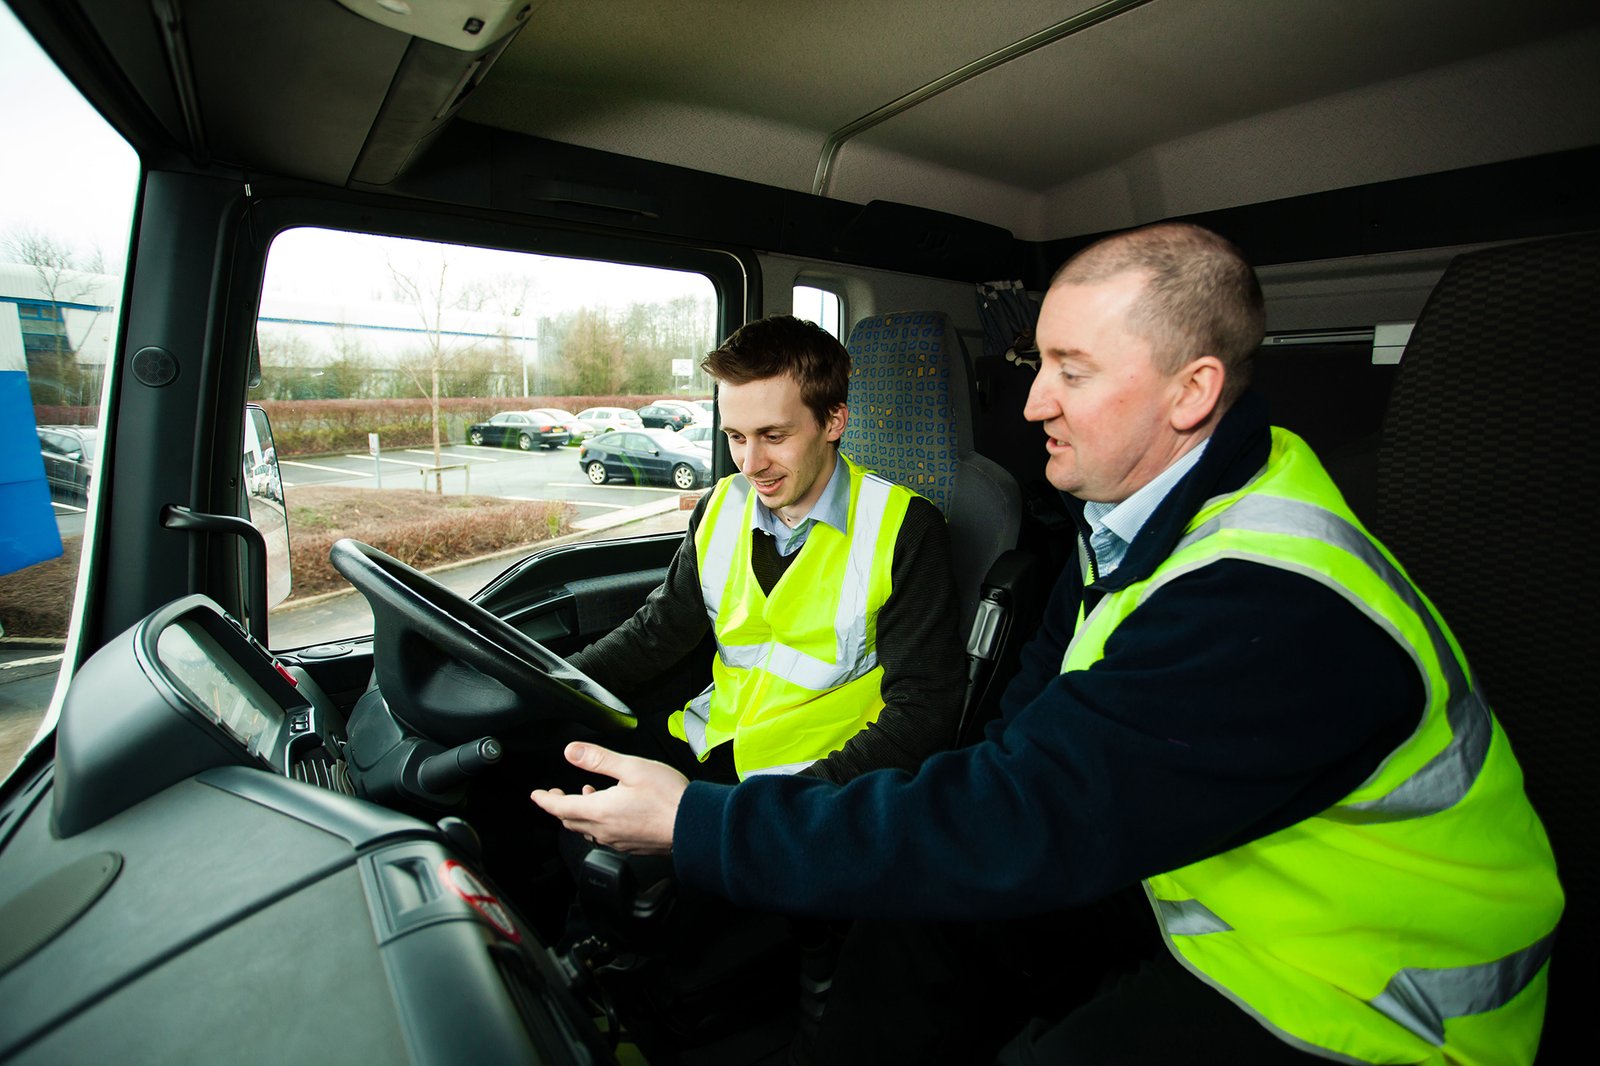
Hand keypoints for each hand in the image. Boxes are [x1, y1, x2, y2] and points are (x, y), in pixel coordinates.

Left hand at [530, 743, 688, 854]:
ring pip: (587, 830)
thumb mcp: (631, 767)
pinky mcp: (631, 846)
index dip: (544, 800)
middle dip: (559, 806)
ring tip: (585, 796)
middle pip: (570, 821)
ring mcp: (618, 841)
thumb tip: (571, 752)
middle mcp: (605, 830)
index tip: (536, 794)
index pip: (560, 807)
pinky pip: (604, 836)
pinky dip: (597, 822)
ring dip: (579, 814)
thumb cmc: (668, 796)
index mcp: (600, 810)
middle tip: (556, 794)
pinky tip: (610, 811)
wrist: (694, 824)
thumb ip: (598, 759)